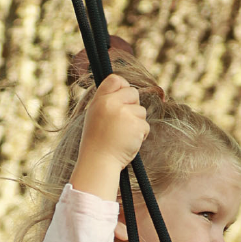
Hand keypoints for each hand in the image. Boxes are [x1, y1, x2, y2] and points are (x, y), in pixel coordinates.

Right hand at [70, 75, 149, 200]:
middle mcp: (111, 103)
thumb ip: (107, 103)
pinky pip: (146, 125)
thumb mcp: (95, 116)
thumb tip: (125, 91)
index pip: (115, 79)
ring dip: (137, 123)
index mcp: (99, 100)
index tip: (124, 98)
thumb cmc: (97, 143)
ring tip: (123, 135)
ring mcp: (124, 113)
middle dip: (133, 106)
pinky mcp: (136, 125)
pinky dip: (141, 135)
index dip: (123, 86)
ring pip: (141, 110)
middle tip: (124, 122)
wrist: (99, 162)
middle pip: (133, 92)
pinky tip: (129, 142)